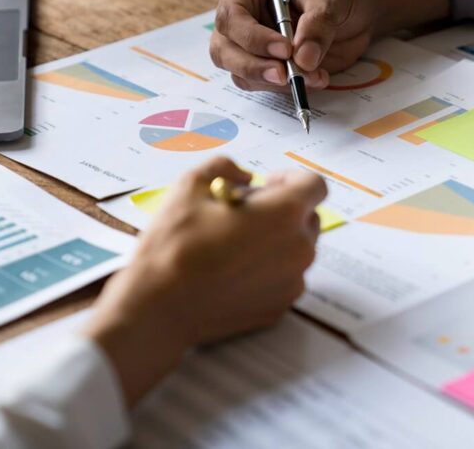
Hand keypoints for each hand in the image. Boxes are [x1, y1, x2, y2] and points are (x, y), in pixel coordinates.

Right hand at [83, 157, 325, 404]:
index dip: (292, 178)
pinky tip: (235, 270)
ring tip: (237, 242)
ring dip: (277, 239)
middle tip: (245, 213)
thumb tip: (243, 175)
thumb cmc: (174, 245)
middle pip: (308, 217)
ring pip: (298, 248)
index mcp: (285, 213)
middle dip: (284, 209)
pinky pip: (286, 277)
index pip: (314, 185)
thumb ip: (224, 166)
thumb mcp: (190, 186)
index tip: (267, 184)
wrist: (159, 308)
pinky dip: (270, 268)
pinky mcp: (281, 306)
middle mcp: (299, 247)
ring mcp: (293, 281)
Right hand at [211, 0, 450, 91]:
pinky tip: (315, 78)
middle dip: (255, 67)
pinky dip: (286, 88)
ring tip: (314, 76)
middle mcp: (239, 17)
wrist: (356, 8)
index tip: (285, 50)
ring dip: (275, 82)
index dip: (253, 37)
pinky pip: (262, 84)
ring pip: (240, 73)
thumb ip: (318, 25)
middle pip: (225, 50)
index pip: (232, 17)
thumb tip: (303, 59)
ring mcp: (249, 45)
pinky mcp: (265, 66)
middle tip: (288, 76)